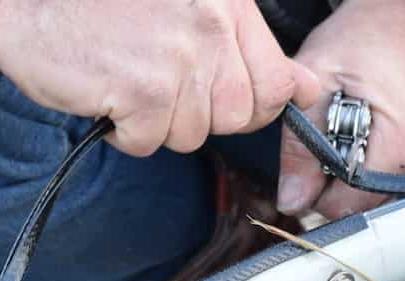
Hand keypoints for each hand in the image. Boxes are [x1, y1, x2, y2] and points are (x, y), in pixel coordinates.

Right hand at [0, 0, 321, 156]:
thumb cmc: (97, 4)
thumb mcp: (187, 8)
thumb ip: (249, 48)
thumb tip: (307, 87)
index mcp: (225, 2)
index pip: (274, 81)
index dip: (248, 104)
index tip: (215, 96)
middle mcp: (208, 24)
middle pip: (236, 115)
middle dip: (198, 114)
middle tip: (156, 83)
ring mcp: (177, 57)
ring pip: (194, 133)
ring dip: (158, 122)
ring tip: (125, 77)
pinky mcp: (142, 91)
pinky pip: (152, 142)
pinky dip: (124, 130)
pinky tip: (105, 91)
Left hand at [276, 0, 404, 218]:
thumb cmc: (366, 36)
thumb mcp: (318, 83)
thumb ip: (300, 148)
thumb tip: (291, 202)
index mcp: (404, 147)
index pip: (346, 205)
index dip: (313, 189)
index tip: (304, 155)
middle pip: (360, 203)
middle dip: (331, 180)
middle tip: (323, 134)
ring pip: (371, 195)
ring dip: (347, 172)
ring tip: (344, 129)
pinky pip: (385, 180)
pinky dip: (364, 165)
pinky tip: (359, 134)